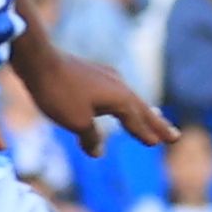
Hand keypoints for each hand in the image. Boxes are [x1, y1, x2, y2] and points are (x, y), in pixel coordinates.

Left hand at [24, 45, 167, 152]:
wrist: (38, 60)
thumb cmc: (59, 93)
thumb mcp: (76, 122)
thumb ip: (91, 138)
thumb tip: (98, 151)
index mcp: (121, 99)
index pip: (138, 122)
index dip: (148, 134)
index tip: (160, 143)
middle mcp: (119, 86)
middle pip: (142, 109)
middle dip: (157, 124)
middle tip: (174, 136)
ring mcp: (106, 77)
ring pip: (130, 99)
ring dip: (143, 112)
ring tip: (155, 117)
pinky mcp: (92, 74)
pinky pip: (116, 93)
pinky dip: (124, 103)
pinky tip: (120, 102)